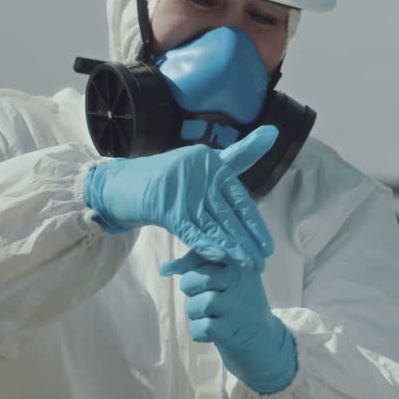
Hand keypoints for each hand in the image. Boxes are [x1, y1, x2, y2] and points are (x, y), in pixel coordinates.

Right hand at [84, 126, 277, 268]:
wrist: (125, 183)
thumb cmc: (174, 174)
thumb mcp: (208, 163)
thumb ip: (241, 153)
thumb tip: (273, 132)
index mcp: (213, 163)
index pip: (241, 200)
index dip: (254, 226)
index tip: (268, 248)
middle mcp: (200, 174)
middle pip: (229, 215)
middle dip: (246, 242)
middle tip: (261, 264)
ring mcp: (182, 191)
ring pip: (212, 225)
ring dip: (230, 248)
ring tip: (247, 266)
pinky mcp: (165, 208)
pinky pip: (190, 230)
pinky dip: (205, 244)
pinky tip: (220, 257)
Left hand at [161, 245, 297, 394]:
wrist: (263, 338)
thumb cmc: (237, 302)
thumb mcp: (227, 277)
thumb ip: (198, 265)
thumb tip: (165, 268)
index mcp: (239, 262)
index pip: (202, 254)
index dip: (193, 267)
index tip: (204, 277)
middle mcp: (241, 281)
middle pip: (193, 279)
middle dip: (191, 291)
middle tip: (206, 297)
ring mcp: (237, 306)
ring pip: (196, 304)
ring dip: (195, 313)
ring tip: (211, 315)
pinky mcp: (231, 330)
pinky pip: (198, 327)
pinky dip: (199, 331)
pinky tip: (213, 331)